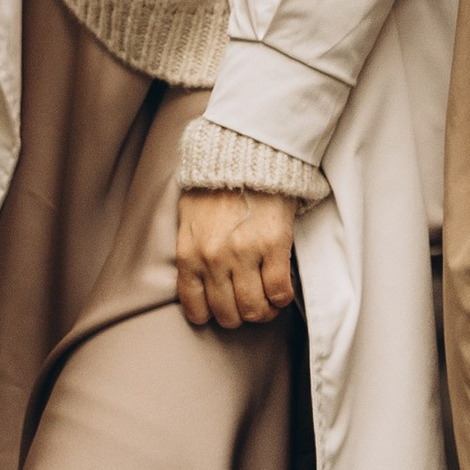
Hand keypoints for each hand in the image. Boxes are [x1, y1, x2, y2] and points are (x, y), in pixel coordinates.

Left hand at [176, 189, 297, 331]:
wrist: (244, 153)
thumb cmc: (215, 188)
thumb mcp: (188, 222)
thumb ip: (192, 255)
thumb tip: (199, 287)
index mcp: (190, 254)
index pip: (196, 309)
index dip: (212, 315)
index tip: (223, 307)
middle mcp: (214, 258)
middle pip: (229, 315)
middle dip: (240, 315)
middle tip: (249, 302)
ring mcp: (244, 252)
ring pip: (255, 310)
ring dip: (264, 311)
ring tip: (268, 299)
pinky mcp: (273, 245)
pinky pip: (279, 292)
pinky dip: (282, 298)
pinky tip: (281, 288)